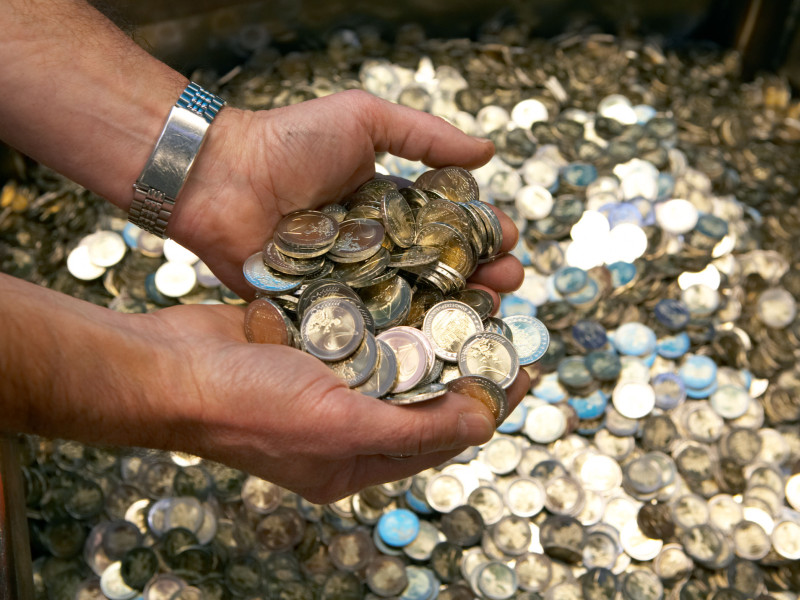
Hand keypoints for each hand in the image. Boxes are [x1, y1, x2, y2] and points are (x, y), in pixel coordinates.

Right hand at [144, 302, 529, 502]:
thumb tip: (481, 423)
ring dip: (433, 321)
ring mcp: (328, 376)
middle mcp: (347, 419)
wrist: (171, 367)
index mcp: (357, 457)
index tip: (525, 371)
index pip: (440, 434)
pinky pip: (364, 321)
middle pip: (423, 387)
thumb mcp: (338, 427)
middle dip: (465, 355)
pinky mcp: (311, 337)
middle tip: (504, 319)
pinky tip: (418, 274)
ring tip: (473, 289)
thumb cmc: (246, 408)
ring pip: (396, 348)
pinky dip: (391, 302)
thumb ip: (412, 428)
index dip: (485, 403)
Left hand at [173, 90, 523, 303]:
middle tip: (508, 282)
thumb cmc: (289, 142)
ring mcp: (352, 282)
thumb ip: (424, 135)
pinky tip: (434, 342)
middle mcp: (377, 248)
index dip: (481, 233)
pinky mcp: (325, 308)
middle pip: (439, 269)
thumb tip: (487, 153)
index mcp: (389, 207)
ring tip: (486, 311)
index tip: (509, 240)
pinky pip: (368, 324)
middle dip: (480, 275)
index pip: (447, 225)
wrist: (222, 178)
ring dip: (452, 309)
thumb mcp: (362, 120)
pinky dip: (401, 334)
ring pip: (412, 302)